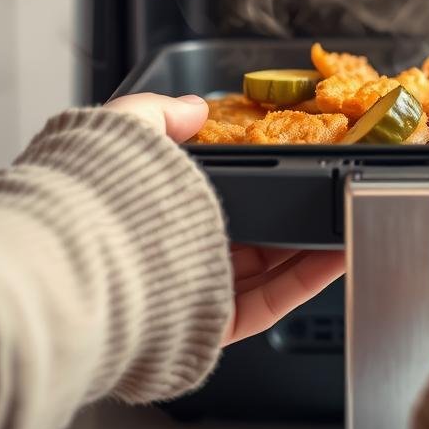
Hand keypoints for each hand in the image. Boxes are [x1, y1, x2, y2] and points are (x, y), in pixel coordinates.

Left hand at [105, 92, 344, 345]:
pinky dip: (308, 278)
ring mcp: (196, 288)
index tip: (291, 160)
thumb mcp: (124, 130)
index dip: (257, 176)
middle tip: (330, 190)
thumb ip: (159, 113)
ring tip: (348, 217)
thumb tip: (194, 106)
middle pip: (250, 231)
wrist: (80, 264)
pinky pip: (270, 301)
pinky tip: (337, 251)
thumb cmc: (95, 195)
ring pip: (268, 267)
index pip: (216, 191)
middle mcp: (177, 249)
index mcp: (158, 206)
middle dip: (294, 211)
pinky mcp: (212, 323)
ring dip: (313, 244)